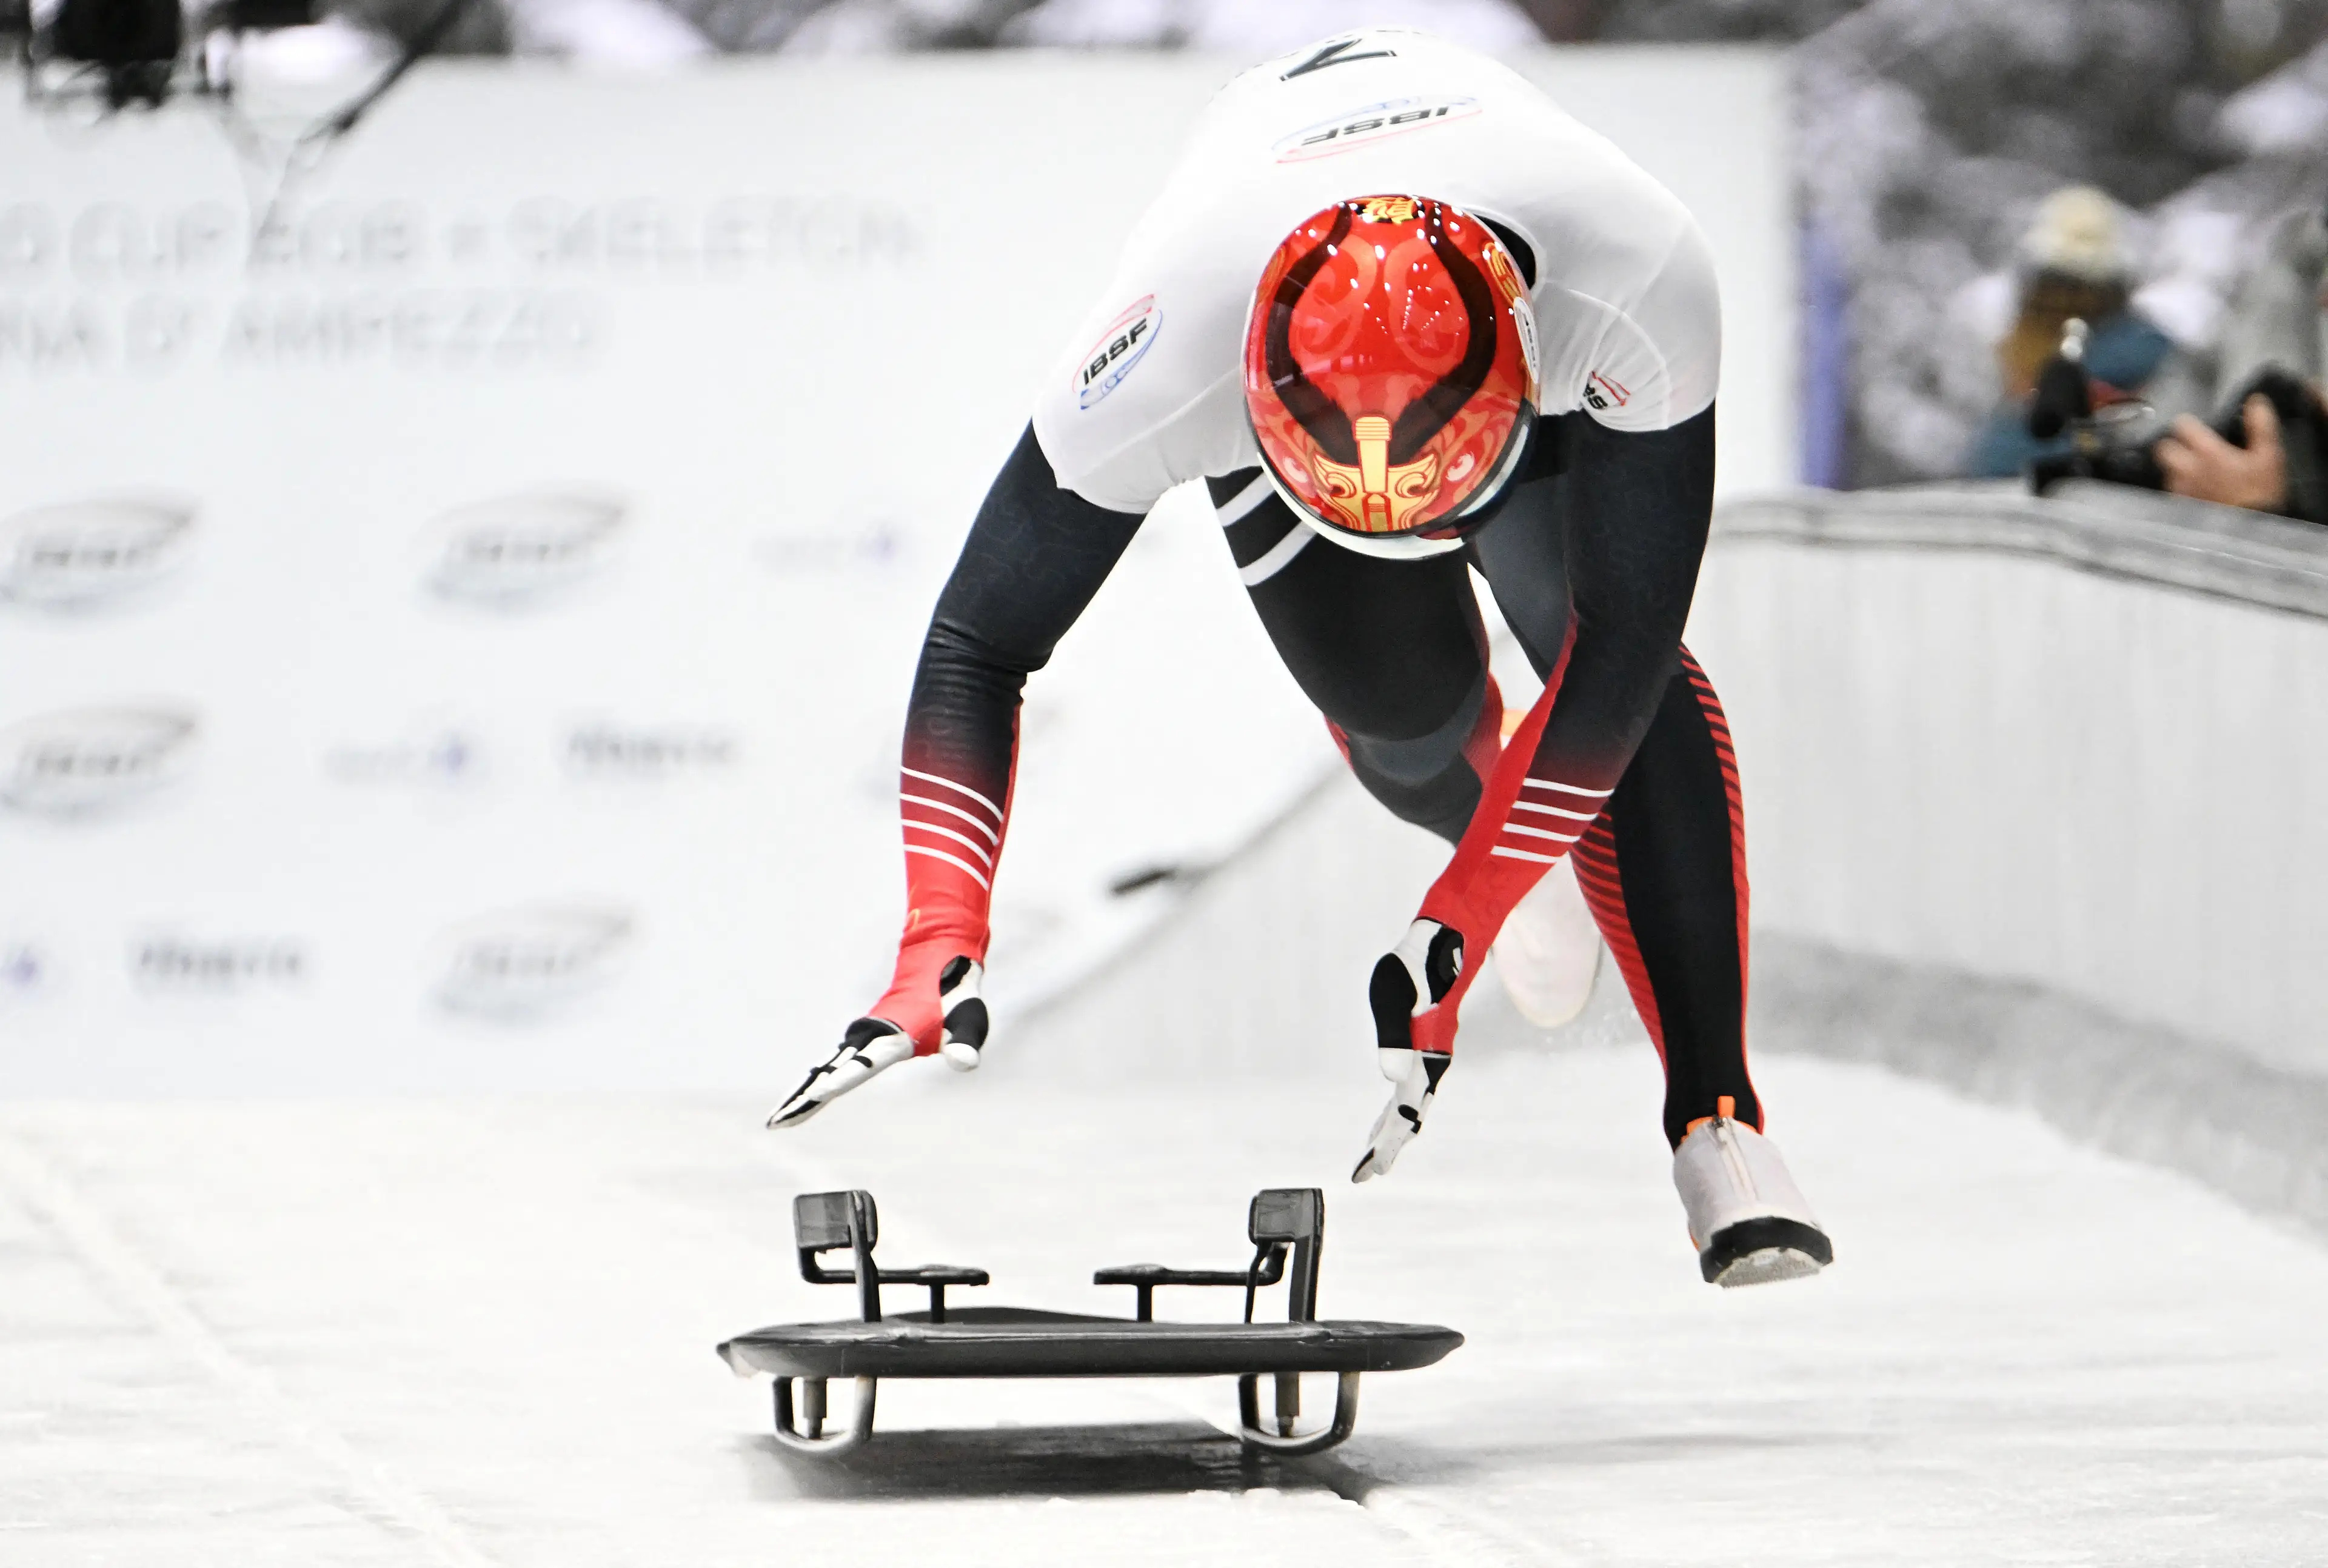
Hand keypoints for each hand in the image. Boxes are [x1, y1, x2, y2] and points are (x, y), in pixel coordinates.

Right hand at [766, 954, 986, 1128]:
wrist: (935, 962)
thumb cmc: (955, 996)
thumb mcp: (969, 1020)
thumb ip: (965, 1043)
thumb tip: (965, 1064)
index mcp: (897, 1036)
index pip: (867, 1062)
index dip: (844, 1078)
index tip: (819, 1093)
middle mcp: (873, 1035)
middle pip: (832, 1070)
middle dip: (804, 1096)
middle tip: (777, 1122)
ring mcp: (863, 1037)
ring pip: (825, 1068)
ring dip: (801, 1092)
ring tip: (777, 1119)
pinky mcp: (861, 1040)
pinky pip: (831, 1064)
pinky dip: (812, 1082)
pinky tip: (800, 1098)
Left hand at [1351, 919, 1463, 1181]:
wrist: (1440, 941)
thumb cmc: (1414, 964)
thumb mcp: (1394, 993)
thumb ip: (1393, 1035)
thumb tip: (1389, 1076)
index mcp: (1426, 1054)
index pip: (1406, 1109)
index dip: (1390, 1141)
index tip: (1374, 1168)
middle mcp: (1432, 1060)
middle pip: (1410, 1114)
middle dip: (1389, 1146)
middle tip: (1366, 1174)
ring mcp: (1430, 1054)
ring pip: (1411, 1104)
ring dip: (1393, 1130)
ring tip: (1374, 1156)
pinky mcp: (1425, 1047)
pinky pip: (1410, 1087)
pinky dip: (1396, 1107)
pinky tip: (1385, 1117)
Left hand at [2156, 396, 2288, 513]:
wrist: (2251, 529)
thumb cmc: (2260, 490)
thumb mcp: (2268, 454)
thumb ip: (2260, 425)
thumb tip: (2255, 401)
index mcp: (2206, 452)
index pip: (2181, 426)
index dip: (2186, 424)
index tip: (2194, 427)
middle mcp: (2186, 469)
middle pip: (2162, 449)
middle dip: (2172, 446)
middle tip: (2187, 450)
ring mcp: (2180, 489)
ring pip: (2165, 471)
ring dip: (2175, 469)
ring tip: (2192, 471)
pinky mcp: (2179, 507)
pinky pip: (2171, 492)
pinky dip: (2178, 488)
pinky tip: (2192, 490)